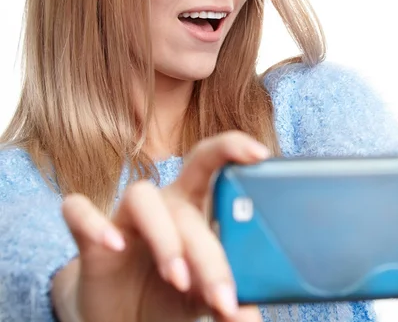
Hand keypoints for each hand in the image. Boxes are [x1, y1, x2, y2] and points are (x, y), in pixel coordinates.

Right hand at [53, 131, 267, 321]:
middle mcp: (164, 203)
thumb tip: (250, 317)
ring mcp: (125, 218)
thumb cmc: (172, 295)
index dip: (232, 148)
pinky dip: (95, 224)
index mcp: (196, 205)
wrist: (125, 317)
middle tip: (223, 293)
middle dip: (206, 247)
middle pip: (186, 198)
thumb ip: (227, 301)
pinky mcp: (91, 239)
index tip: (261, 154)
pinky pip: (80, 213)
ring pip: (141, 197)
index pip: (214, 163)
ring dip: (164, 237)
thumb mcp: (204, 297)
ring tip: (180, 278)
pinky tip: (113, 245)